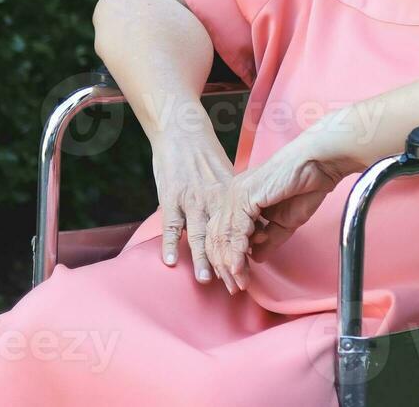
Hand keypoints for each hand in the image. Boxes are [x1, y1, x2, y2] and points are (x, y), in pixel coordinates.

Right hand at [150, 127, 235, 283]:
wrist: (183, 132)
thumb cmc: (205, 156)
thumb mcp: (227, 177)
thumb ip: (234, 200)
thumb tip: (248, 222)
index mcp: (230, 195)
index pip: (240, 231)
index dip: (244, 254)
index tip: (248, 274)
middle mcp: (214, 199)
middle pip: (223, 238)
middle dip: (228, 263)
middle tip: (234, 286)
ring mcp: (192, 199)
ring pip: (200, 234)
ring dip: (203, 258)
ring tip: (206, 280)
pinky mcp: (172, 197)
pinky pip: (172, 223)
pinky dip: (171, 242)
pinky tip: (170, 261)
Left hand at [203, 129, 354, 293]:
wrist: (318, 165)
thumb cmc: (306, 186)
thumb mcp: (285, 222)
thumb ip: (268, 239)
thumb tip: (254, 258)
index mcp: (240, 199)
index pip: (223, 234)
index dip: (227, 259)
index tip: (237, 279)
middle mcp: (232, 196)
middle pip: (217, 237)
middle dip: (224, 266)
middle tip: (234, 287)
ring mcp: (235, 195)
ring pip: (222, 237)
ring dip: (229, 264)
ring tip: (237, 283)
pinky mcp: (244, 196)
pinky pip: (235, 231)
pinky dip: (236, 253)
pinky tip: (239, 268)